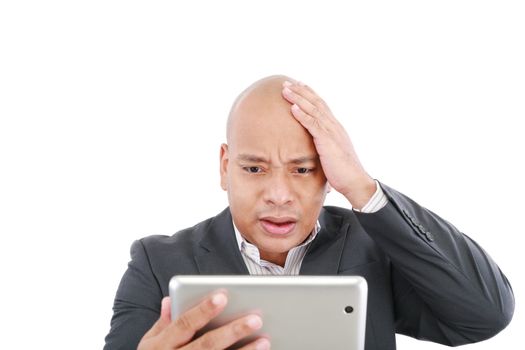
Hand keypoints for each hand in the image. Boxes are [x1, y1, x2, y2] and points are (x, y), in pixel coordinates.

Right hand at [138, 292, 269, 349]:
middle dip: (232, 331)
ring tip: (265, 341)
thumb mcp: (150, 344)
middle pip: (207, 345)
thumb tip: (170, 299)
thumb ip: (163, 323)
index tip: (223, 296)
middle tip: (256, 319)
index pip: (184, 324)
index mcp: (161, 345)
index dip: (203, 310)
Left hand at [281, 80, 375, 208]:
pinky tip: (293, 108)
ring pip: (313, 110)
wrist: (355, 181)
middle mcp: (334, 126)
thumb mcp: (332, 154)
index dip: (309, 94)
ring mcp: (331, 132)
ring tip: (285, 90)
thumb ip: (323, 146)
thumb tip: (314, 146)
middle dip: (301, 91)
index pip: (321, 106)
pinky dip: (303, 115)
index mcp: (335, 128)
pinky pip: (313, 125)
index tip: (298, 85)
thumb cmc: (343, 172)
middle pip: (316, 103)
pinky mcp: (327, 142)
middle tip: (286, 82)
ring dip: (298, 98)